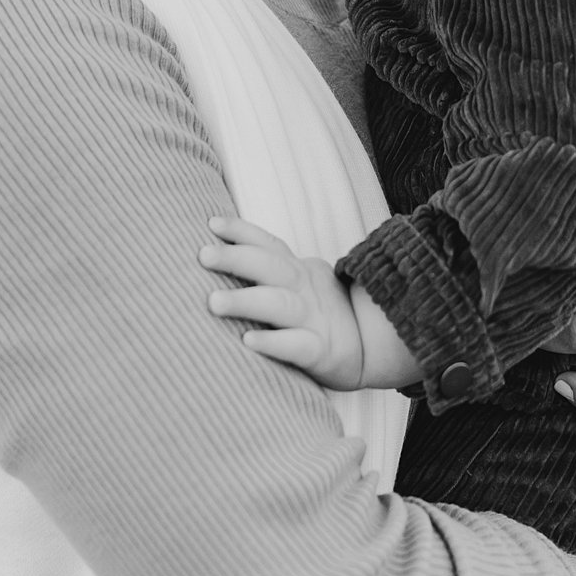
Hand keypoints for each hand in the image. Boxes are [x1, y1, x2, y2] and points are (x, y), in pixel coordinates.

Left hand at [201, 217, 366, 388]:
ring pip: (279, 305)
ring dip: (245, 300)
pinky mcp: (322, 352)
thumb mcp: (299, 284)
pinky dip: (273, 342)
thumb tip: (217, 257)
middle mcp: (305, 290)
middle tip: (203, 255)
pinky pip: (297, 346)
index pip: (269, 245)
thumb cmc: (319, 315)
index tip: (212, 223)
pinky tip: (248, 341)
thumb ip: (267, 272)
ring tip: (213, 302)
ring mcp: (314, 319)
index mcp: (298, 271)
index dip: (242, 231)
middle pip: (270, 267)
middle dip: (236, 258)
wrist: (372, 349)